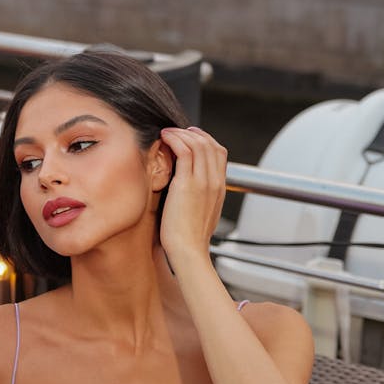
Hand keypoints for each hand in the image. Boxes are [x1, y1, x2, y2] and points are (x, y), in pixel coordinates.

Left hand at [157, 126, 226, 267]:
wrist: (189, 251)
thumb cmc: (189, 239)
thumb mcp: (201, 215)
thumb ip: (200, 198)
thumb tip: (189, 190)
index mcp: (220, 188)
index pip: (219, 153)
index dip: (205, 140)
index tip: (189, 137)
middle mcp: (215, 182)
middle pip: (210, 144)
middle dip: (192, 133)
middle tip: (176, 131)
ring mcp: (203, 181)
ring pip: (198, 143)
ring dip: (181, 133)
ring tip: (167, 132)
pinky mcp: (187, 184)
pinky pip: (184, 150)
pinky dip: (174, 139)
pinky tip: (164, 138)